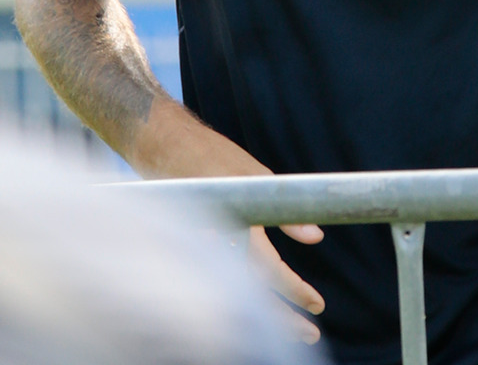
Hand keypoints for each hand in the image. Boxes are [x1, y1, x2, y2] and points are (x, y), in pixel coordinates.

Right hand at [129, 101, 325, 341]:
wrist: (160, 143)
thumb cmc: (210, 155)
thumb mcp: (255, 173)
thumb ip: (284, 208)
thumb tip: (316, 236)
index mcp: (235, 223)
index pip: (268, 269)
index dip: (294, 289)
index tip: (317, 305)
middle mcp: (215, 240)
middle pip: (250, 292)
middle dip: (280, 318)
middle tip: (308, 335)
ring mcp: (198, 244)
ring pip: (234, 291)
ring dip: (263, 313)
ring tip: (292, 327)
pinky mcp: (188, 244)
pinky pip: (215, 278)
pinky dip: (236, 296)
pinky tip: (251, 308)